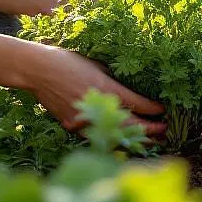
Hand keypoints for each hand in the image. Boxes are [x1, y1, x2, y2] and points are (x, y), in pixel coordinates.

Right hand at [27, 43, 165, 140]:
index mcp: (105, 87)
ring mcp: (83, 120)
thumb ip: (113, 79)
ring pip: (115, 135)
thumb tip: (130, 89)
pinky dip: (112, 137)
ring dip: (134, 138)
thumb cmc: (66, 60)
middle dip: (151, 130)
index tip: (163, 111)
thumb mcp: (95, 64)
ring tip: (150, 141)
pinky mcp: (72, 127)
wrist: (36, 70)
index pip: (138, 105)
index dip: (154, 110)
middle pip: (131, 125)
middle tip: (165, 131)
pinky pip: (97, 135)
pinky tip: (122, 138)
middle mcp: (97, 106)